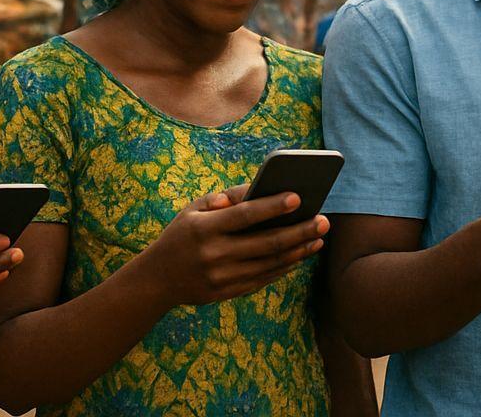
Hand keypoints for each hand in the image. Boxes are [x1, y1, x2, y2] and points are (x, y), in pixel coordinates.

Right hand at [143, 185, 327, 306]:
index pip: (245, 215)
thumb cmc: (181, 235)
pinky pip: (263, 279)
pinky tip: (300, 255)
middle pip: (266, 243)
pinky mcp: (227, 293)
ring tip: (318, 237)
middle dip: (300, 231)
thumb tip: (259, 188)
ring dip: (299, 251)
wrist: (156, 280)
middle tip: (324, 221)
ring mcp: (222, 277)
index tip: (298, 197)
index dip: (272, 206)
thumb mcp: (192, 210)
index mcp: (205, 228)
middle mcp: (215, 254)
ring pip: (270, 264)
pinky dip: (284, 267)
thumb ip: (225, 197)